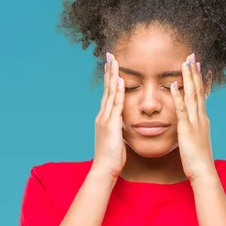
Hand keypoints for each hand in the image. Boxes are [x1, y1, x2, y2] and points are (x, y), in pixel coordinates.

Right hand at [91, 52, 125, 178]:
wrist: (104, 169)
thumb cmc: (112, 158)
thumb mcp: (116, 140)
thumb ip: (118, 129)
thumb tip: (122, 125)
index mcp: (105, 119)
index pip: (108, 95)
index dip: (110, 80)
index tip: (112, 66)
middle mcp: (103, 116)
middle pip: (106, 89)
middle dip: (109, 72)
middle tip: (110, 56)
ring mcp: (105, 119)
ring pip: (109, 93)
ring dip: (112, 76)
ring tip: (114, 61)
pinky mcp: (111, 125)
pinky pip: (115, 105)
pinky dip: (117, 92)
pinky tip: (120, 80)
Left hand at [170, 53, 216, 181]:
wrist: (203, 172)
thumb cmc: (197, 159)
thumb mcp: (194, 140)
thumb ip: (191, 130)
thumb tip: (188, 124)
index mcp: (201, 119)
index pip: (200, 95)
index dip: (199, 80)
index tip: (198, 66)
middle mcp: (201, 117)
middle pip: (197, 91)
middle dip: (194, 73)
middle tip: (192, 56)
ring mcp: (195, 122)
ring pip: (192, 96)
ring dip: (188, 79)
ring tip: (185, 63)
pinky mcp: (186, 129)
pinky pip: (181, 110)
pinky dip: (178, 97)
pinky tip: (173, 85)